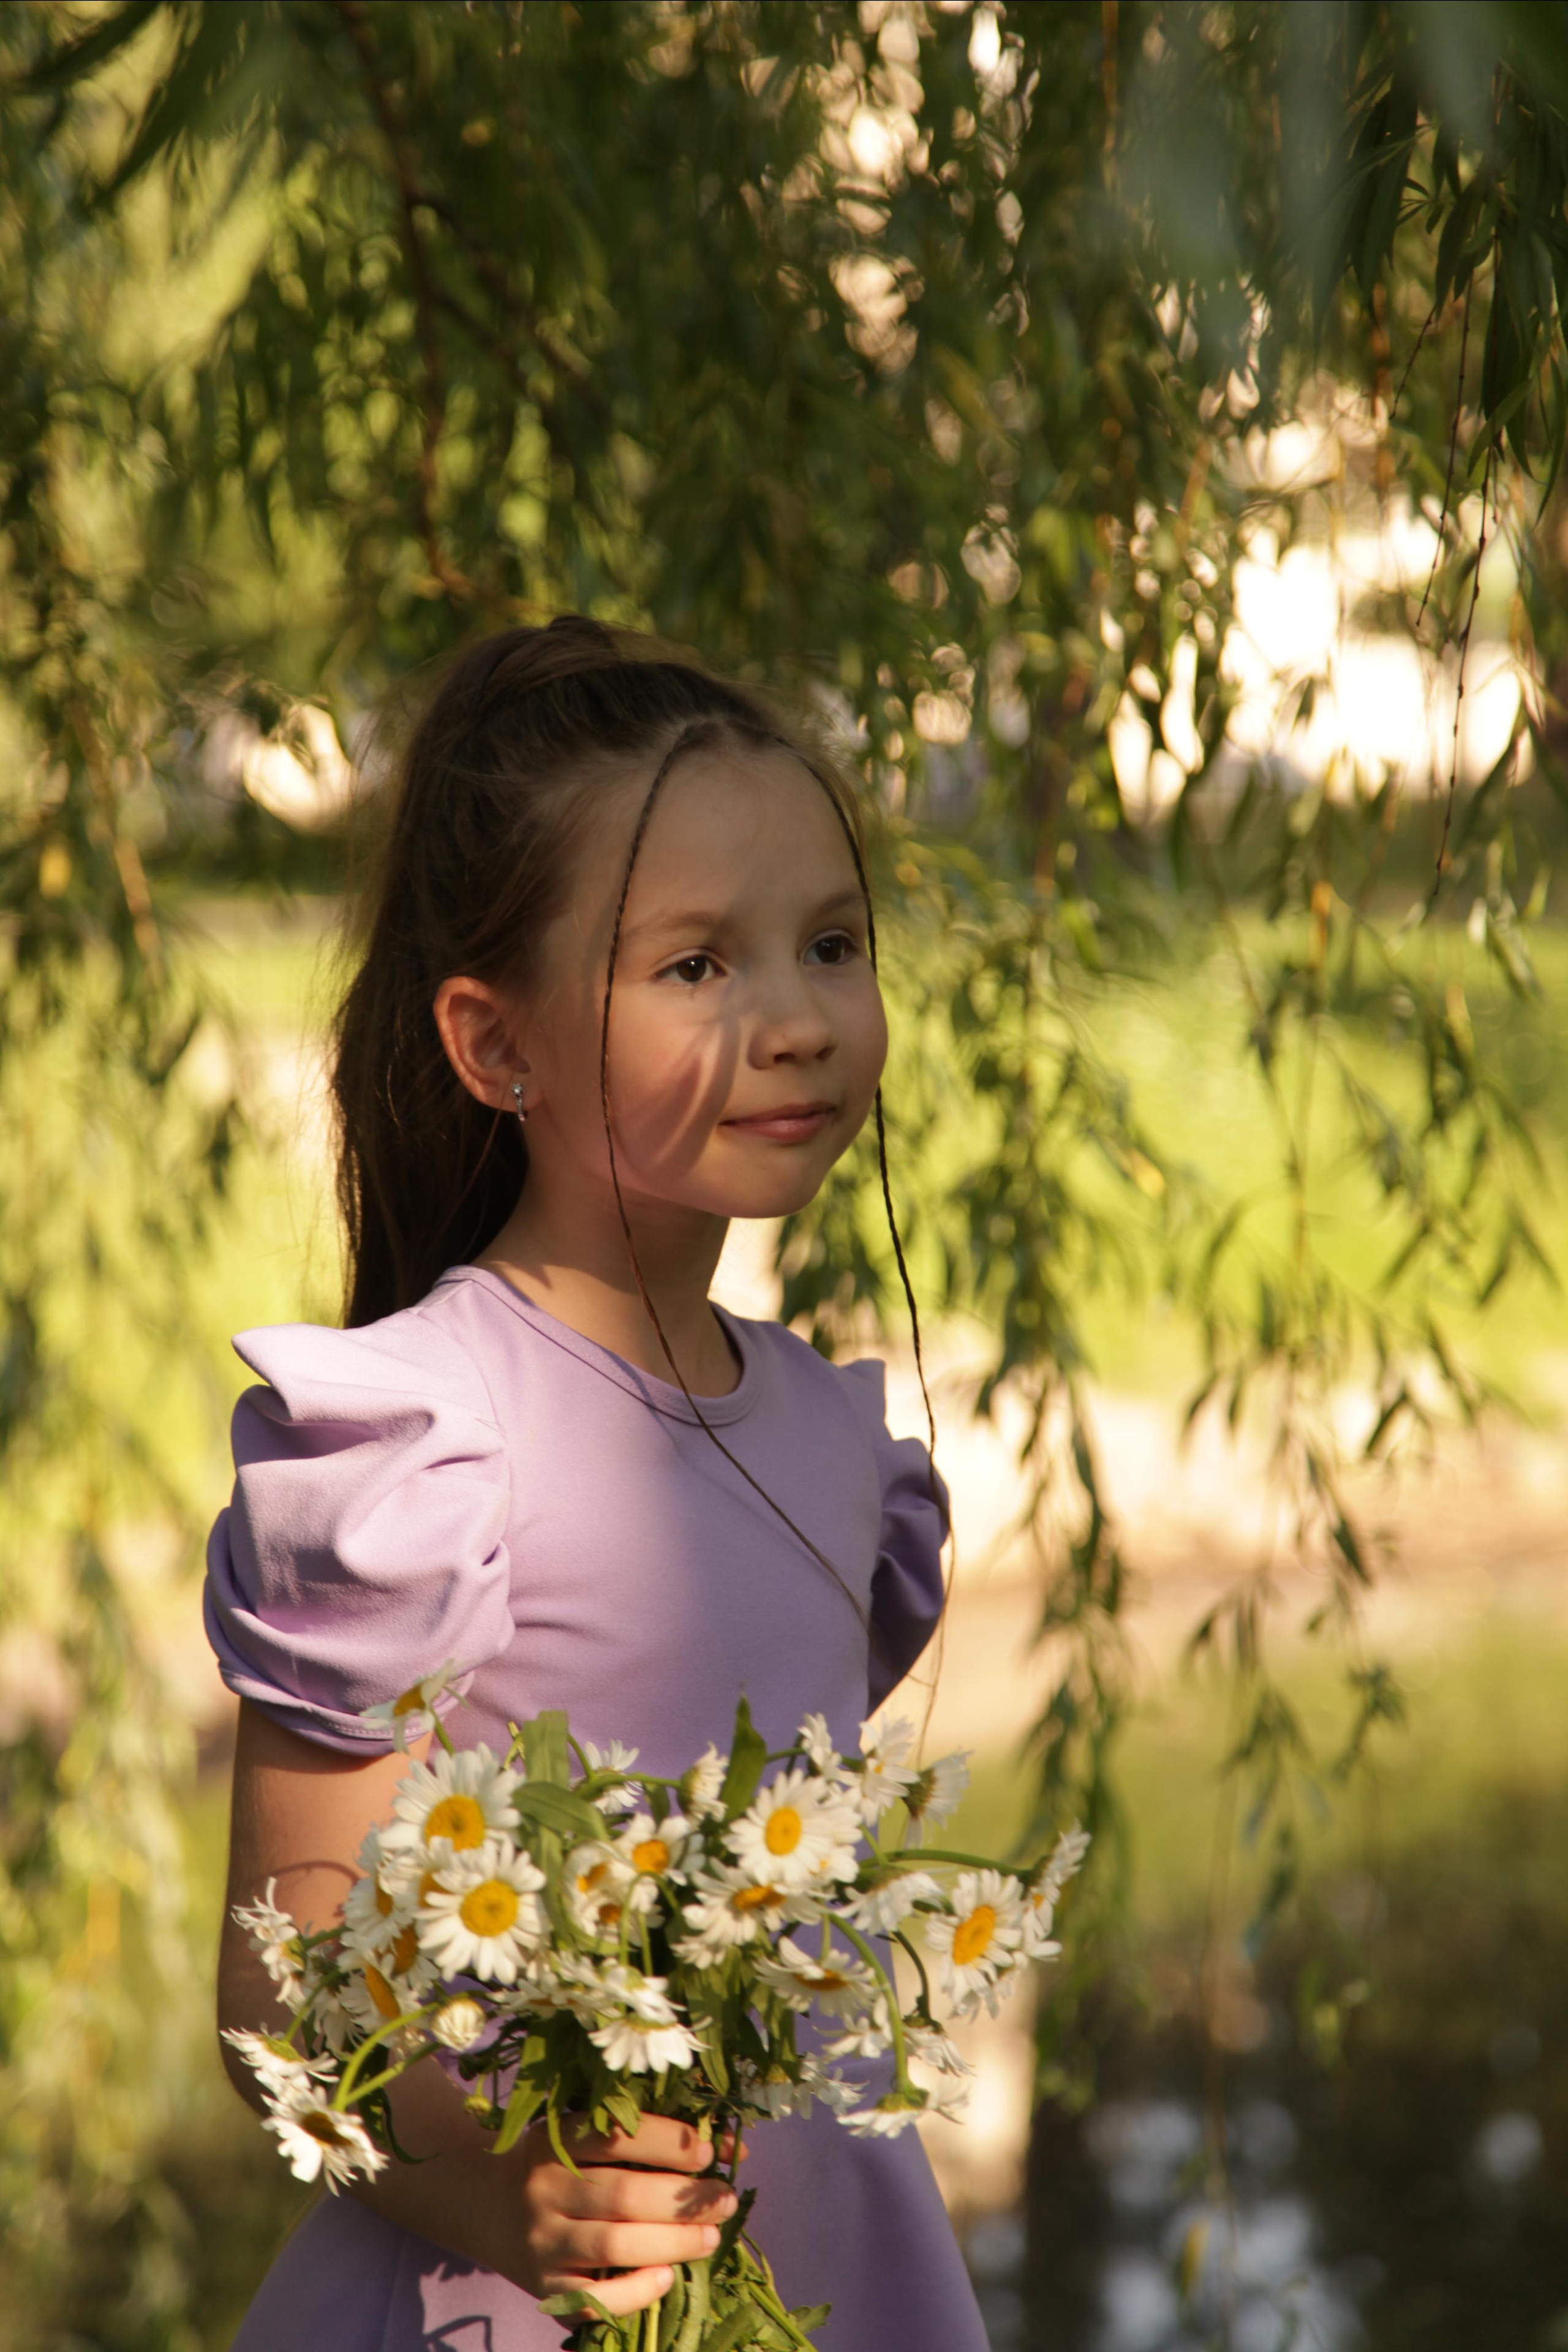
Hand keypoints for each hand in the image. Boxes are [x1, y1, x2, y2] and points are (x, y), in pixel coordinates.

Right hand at [513, 2113, 745, 2318]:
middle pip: (624, 2196)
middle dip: (684, 2200)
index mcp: (556, 2138)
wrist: (488, 2203)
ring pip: (614, 2246)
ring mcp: (542, 2240)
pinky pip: (593, 2300)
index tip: (708, 2152)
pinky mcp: (544, 2286)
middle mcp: (544, 2188)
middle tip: (723, 2199)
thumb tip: (730, 2148)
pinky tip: (666, 2278)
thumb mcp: (586, 2134)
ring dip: (673, 2243)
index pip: (618, 2137)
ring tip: (711, 2237)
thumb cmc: (559, 2163)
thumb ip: (647, 2138)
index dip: (669, 2143)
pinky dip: (635, 2292)